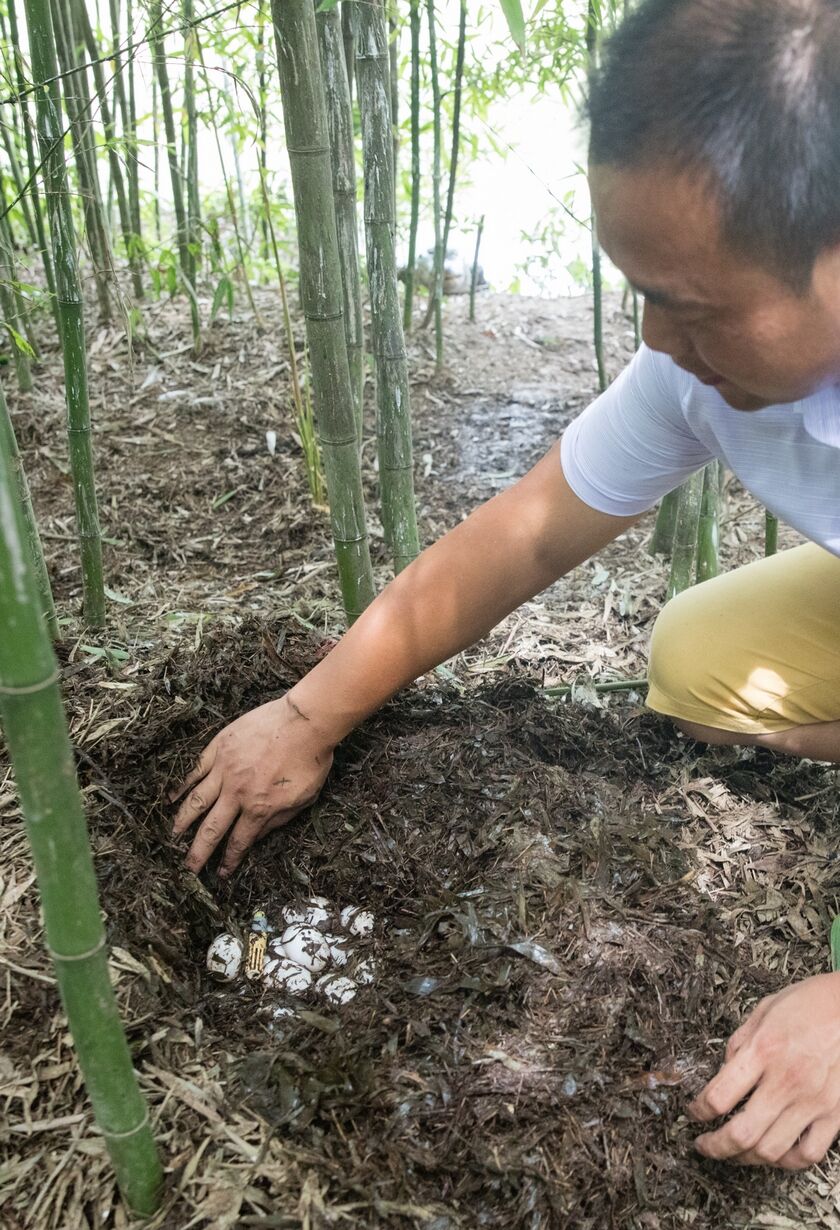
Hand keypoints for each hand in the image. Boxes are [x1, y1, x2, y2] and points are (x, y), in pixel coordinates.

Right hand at [170, 693, 333, 876]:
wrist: (306, 722)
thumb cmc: (311, 760)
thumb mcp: (303, 798)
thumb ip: (278, 820)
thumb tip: (258, 835)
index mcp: (259, 808)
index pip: (239, 842)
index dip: (229, 860)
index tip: (221, 873)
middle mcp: (237, 793)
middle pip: (211, 829)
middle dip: (198, 853)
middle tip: (188, 868)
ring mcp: (225, 769)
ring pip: (196, 801)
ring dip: (182, 822)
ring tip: (172, 836)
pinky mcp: (219, 748)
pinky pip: (195, 770)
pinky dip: (181, 786)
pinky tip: (172, 798)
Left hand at [688, 972, 839, 1168]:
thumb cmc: (810, 1004)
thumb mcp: (764, 1010)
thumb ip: (740, 1042)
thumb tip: (723, 1070)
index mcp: (763, 1051)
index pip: (719, 1096)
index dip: (698, 1111)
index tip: (693, 1112)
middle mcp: (786, 1081)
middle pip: (742, 1134)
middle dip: (715, 1146)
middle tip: (703, 1145)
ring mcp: (813, 1101)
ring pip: (772, 1151)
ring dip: (746, 1158)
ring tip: (734, 1153)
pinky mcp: (834, 1114)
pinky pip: (809, 1153)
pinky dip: (788, 1161)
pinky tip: (775, 1154)